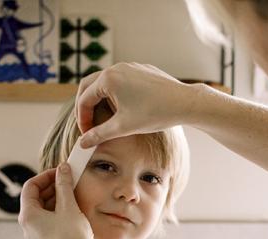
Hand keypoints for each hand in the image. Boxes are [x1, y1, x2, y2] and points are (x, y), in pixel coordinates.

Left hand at [18, 164, 93, 238]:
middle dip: (52, 186)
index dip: (45, 176)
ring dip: (56, 198)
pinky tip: (72, 207)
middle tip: (68, 180)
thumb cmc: (72, 237)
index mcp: (28, 215)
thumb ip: (64, 185)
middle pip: (35, 198)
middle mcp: (28, 225)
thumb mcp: (68, 206)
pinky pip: (48, 220)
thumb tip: (62, 170)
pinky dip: (58, 210)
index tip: (60, 172)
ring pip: (42, 209)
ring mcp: (36, 234)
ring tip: (72, 192)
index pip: (30, 187)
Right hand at [74, 62, 195, 147]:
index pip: (84, 99)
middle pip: (90, 86)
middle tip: (88, 124)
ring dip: (101, 99)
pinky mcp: (142, 70)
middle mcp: (117, 68)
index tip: (87, 134)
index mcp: (108, 79)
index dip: (83, 119)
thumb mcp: (123, 127)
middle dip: (87, 106)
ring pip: (106, 81)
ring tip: (105, 118)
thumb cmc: (155, 113)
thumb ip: (100, 134)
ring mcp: (131, 66)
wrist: (185, 103)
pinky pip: (122, 79)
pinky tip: (124, 108)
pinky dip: (116, 93)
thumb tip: (82, 143)